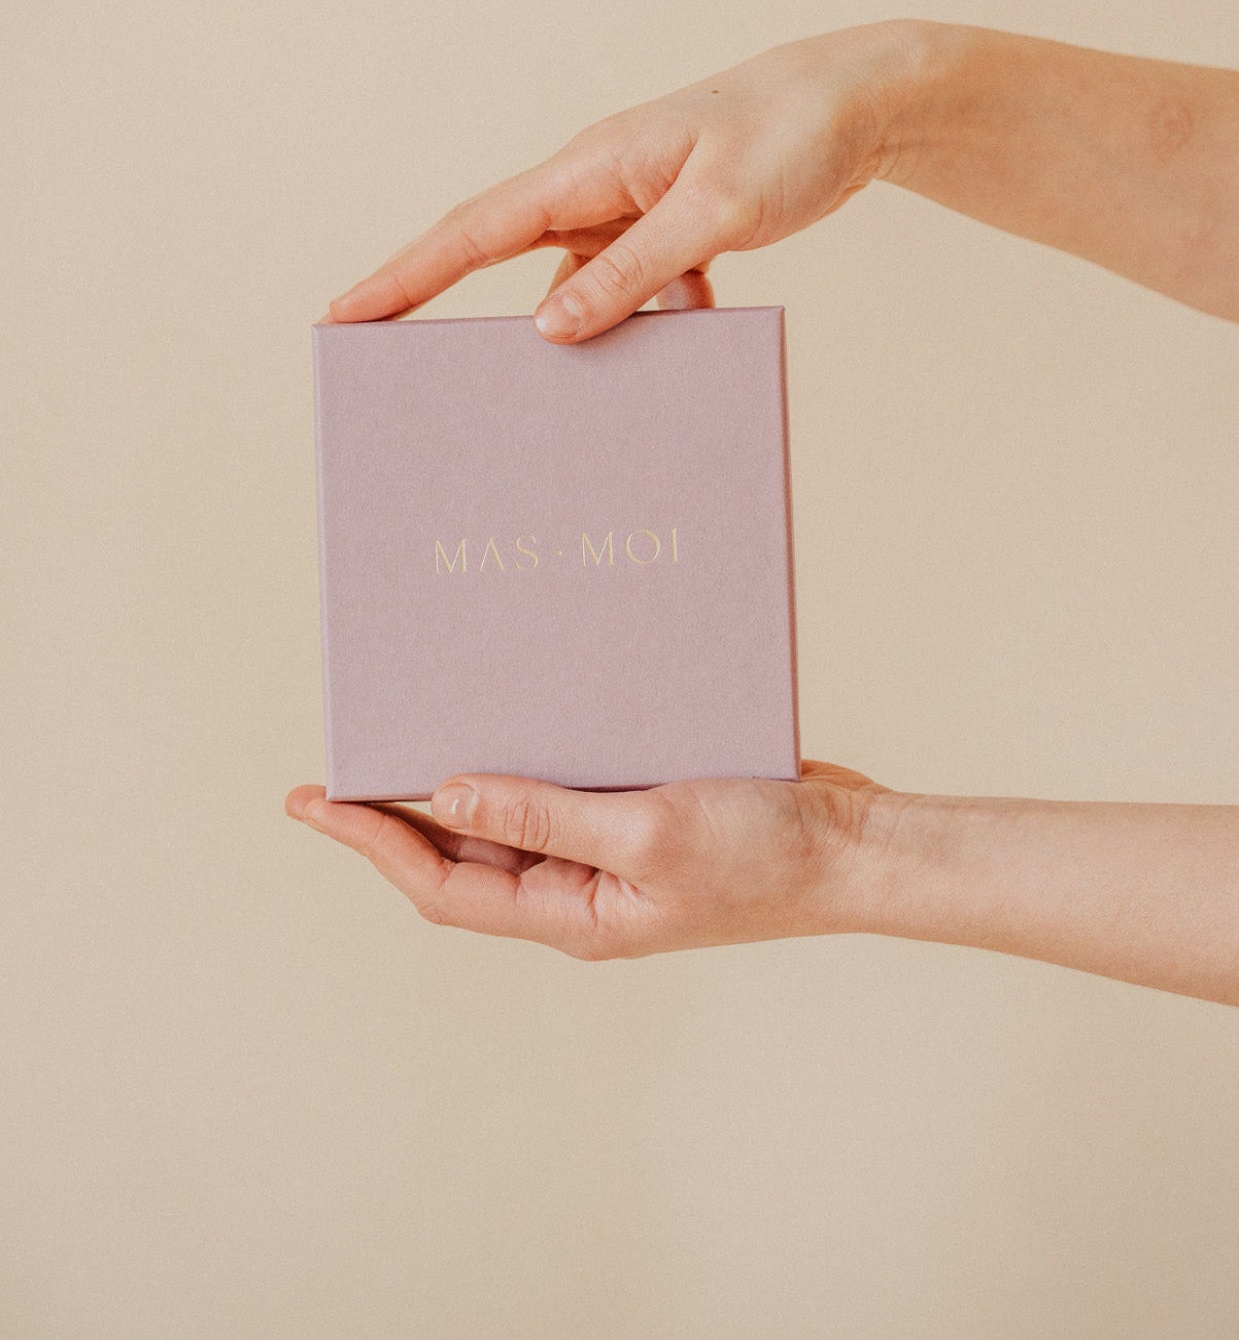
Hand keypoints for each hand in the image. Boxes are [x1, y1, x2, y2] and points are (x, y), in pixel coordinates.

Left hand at [284, 760, 886, 958]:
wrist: (856, 847)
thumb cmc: (767, 854)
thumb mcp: (648, 831)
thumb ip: (546, 814)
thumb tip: (448, 795)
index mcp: (575, 912)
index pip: (444, 884)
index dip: (374, 844)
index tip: (315, 801)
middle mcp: (582, 889)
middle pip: (466, 852)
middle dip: (399, 813)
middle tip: (341, 761)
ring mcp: (612, 852)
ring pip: (513, 815)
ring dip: (464, 778)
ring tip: (410, 727)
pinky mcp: (644, 813)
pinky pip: (565, 786)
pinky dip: (530, 755)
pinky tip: (512, 711)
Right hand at [326, 21, 923, 340]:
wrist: (864, 102)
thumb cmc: (788, 136)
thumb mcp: (710, 212)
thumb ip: (631, 273)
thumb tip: (548, 331)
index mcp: (589, 169)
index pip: (473, 229)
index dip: (403, 275)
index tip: (344, 314)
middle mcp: (597, 188)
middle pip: (500, 256)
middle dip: (447, 307)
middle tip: (401, 371)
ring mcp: (633, 209)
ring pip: (578, 287)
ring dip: (576, 336)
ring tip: (566, 399)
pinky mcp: (672, 229)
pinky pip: (640, 290)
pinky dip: (657, 322)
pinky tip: (693, 337)